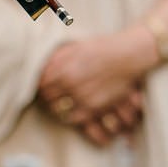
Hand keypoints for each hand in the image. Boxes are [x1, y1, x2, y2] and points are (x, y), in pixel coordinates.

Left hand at [38, 32, 153, 141]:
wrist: (127, 55)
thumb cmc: (101, 48)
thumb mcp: (74, 47)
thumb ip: (56, 58)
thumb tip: (40, 68)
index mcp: (62, 67)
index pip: (40, 84)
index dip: (39, 86)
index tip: (41, 86)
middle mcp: (70, 83)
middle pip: (47, 98)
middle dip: (46, 98)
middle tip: (48, 96)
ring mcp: (82, 97)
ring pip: (58, 110)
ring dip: (57, 108)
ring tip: (60, 103)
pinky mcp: (94, 108)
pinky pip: (74, 119)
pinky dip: (70, 116)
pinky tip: (72, 110)